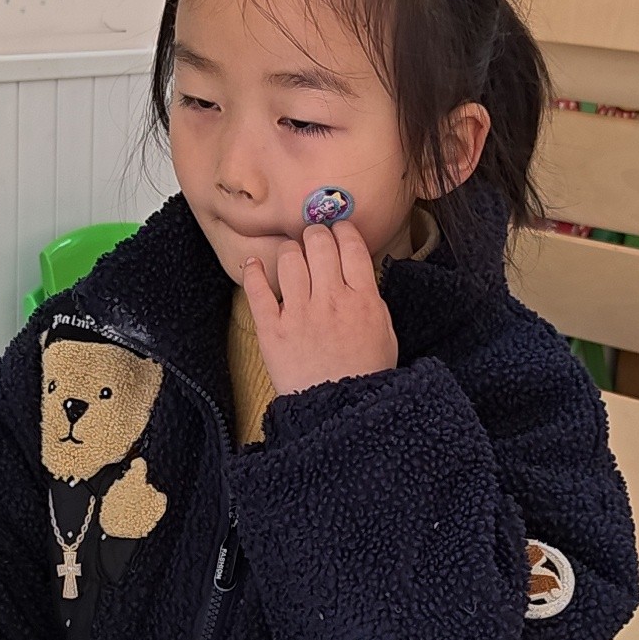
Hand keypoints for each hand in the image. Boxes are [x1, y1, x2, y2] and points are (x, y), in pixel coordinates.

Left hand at [243, 223, 398, 395]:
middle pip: (319, 244)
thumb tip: (359, 271)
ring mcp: (299, 313)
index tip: (338, 228)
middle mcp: (331, 300)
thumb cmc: (365, 375)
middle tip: (314, 237)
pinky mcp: (272, 329)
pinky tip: (253, 264)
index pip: (351, 246)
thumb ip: (371, 298)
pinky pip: (257, 290)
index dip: (343, 229)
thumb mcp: (385, 333)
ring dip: (290, 249)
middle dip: (316, 233)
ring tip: (292, 254)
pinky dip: (253, 272)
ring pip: (289, 258)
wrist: (339, 411)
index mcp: (363, 299)